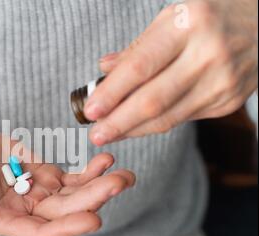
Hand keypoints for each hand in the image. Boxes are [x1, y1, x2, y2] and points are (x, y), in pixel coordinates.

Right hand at [0, 135, 134, 235]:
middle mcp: (28, 212)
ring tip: (126, 175)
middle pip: (67, 213)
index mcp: (6, 220)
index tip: (93, 218)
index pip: (41, 233)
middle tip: (119, 184)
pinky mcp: (47, 176)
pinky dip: (92, 172)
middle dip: (94, 200)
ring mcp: (41, 194)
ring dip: (102, 187)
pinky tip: (107, 160)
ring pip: (76, 196)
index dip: (67, 228)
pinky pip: (75, 178)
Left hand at [85, 0, 257, 145]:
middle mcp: (208, 54)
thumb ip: (138, 48)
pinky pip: (182, 119)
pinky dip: (155, 125)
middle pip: (153, 100)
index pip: (140, 67)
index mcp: (188, 24)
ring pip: (167, 117)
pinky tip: (136, 127)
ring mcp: (222, 82)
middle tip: (95, 134)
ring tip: (109, 134)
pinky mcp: (228, 102)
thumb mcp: (172, 18)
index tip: (90, 111)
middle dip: (118, 122)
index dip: (112, 93)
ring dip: (133, 130)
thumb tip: (103, 69)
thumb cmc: (210, 18)